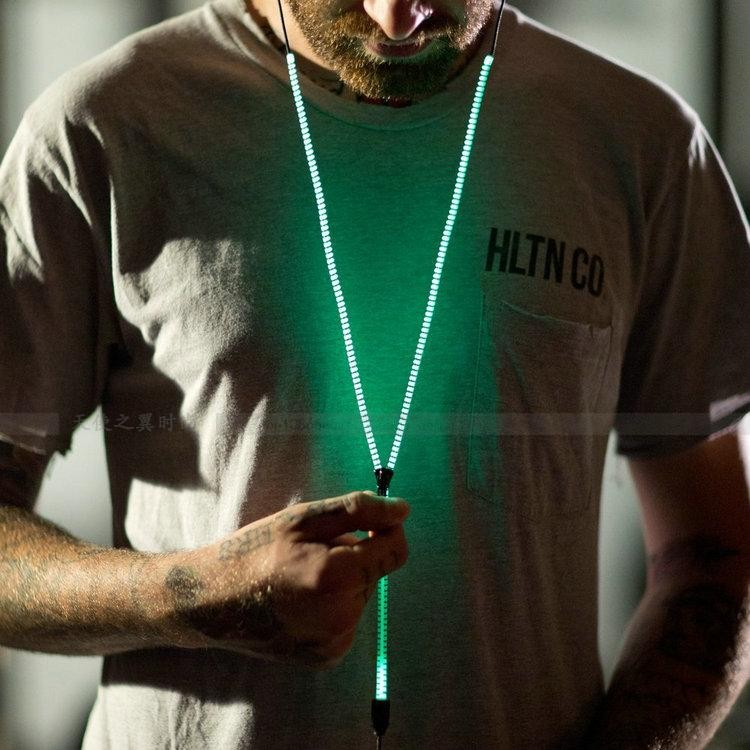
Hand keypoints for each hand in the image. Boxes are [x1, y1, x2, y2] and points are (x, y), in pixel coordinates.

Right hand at [164, 491, 409, 668]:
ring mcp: (335, 641)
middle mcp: (342, 615)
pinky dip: (333, 606)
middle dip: (354, 556)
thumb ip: (358, 510)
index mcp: (338, 575)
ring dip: (343, 582)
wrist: (214, 601)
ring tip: (301, 578)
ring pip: (362, 595)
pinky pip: (348, 619)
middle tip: (310, 553)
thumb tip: (403, 511)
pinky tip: (301, 602)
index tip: (360, 524)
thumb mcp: (303, 518)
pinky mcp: (327, 657)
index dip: (383, 530)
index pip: (396, 549)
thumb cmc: (257, 550)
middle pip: (376, 571)